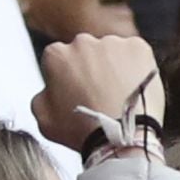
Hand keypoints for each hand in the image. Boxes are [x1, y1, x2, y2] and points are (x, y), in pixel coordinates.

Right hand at [38, 31, 162, 139]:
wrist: (120, 137)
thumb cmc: (81, 130)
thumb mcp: (43, 118)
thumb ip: (41, 95)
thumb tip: (49, 89)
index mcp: (56, 55)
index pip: (58, 59)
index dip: (65, 78)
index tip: (74, 93)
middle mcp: (83, 42)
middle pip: (85, 52)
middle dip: (89, 68)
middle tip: (97, 94)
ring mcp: (112, 43)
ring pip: (110, 52)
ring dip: (112, 67)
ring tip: (118, 95)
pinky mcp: (138, 47)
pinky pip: (134, 54)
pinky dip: (134, 67)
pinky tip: (132, 88)